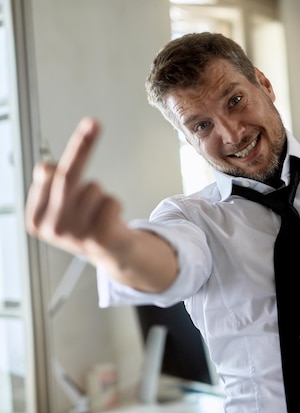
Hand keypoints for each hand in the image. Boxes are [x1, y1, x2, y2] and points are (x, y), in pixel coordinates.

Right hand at [25, 117, 127, 260]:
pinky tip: (111, 220)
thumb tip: (46, 167)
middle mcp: (52, 229)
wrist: (113, 254)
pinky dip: (116, 204)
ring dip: (102, 194)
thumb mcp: (61, 204)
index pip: (48, 174)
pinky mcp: (98, 239)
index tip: (87, 127)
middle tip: (93, 122)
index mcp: (35, 219)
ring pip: (94, 188)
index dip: (72, 149)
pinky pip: (111, 200)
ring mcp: (74, 236)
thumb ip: (53, 183)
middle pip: (67, 176)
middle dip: (82, 145)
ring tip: (99, 213)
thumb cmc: (86, 223)